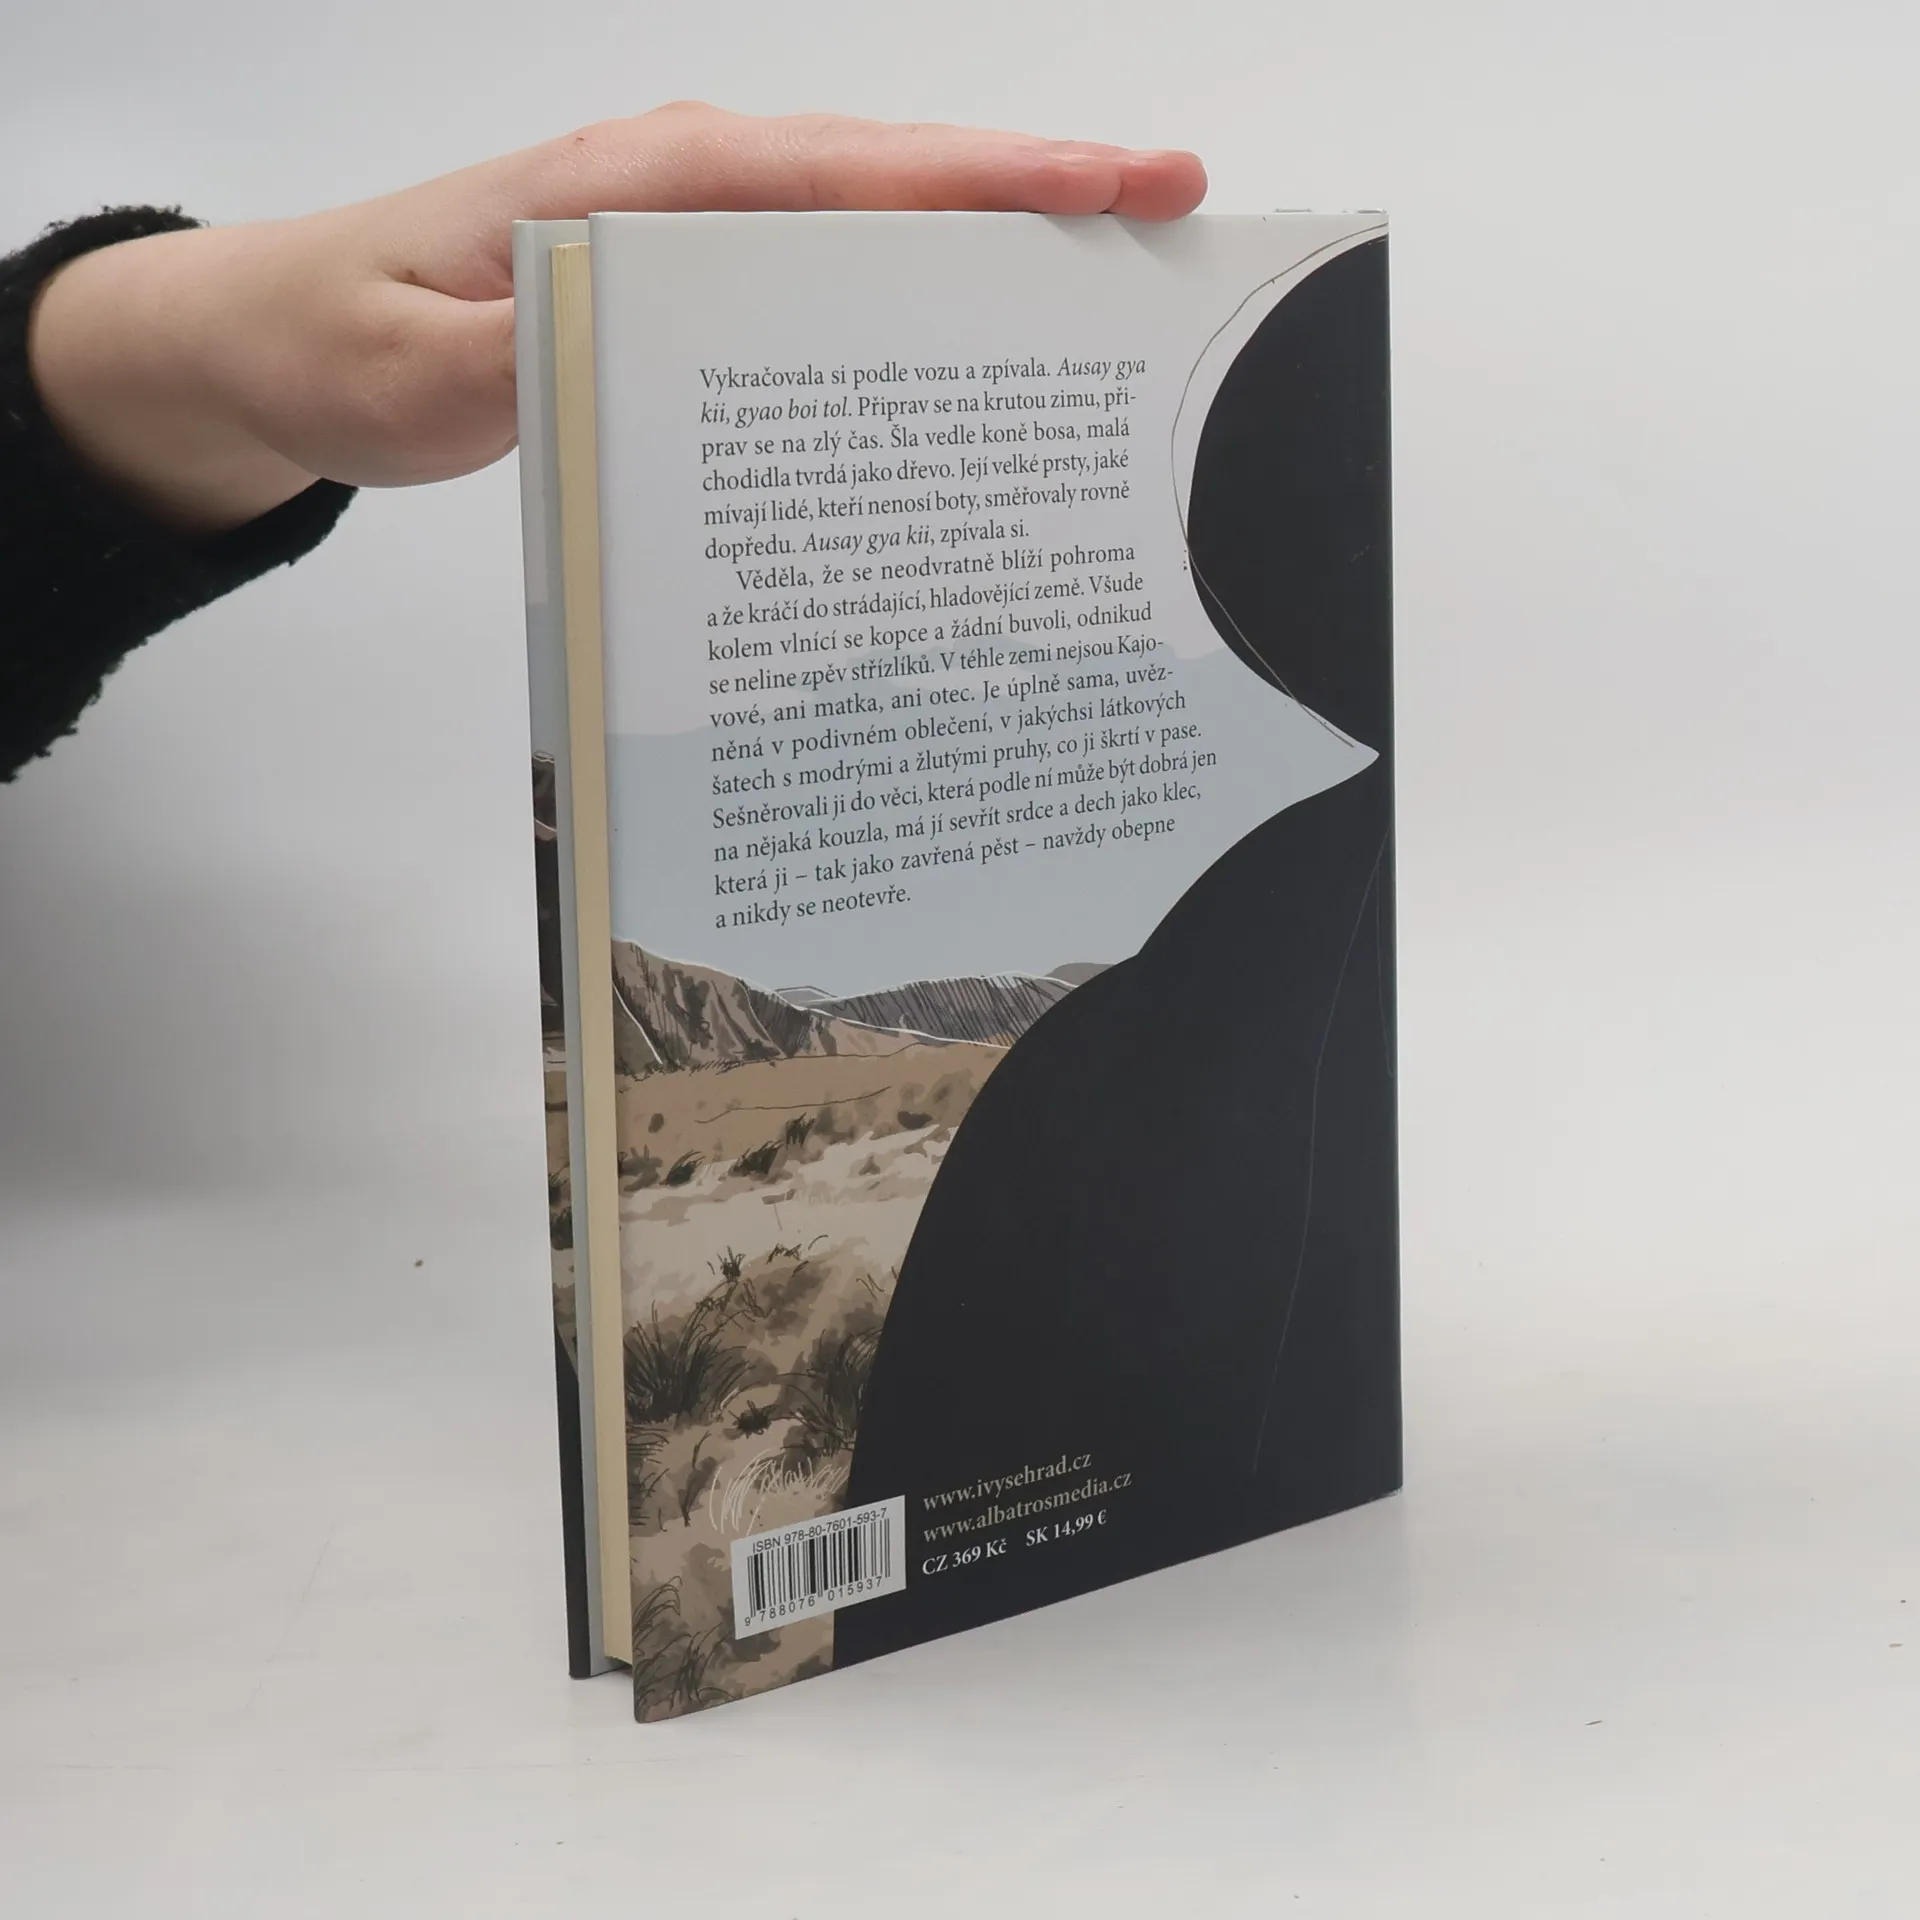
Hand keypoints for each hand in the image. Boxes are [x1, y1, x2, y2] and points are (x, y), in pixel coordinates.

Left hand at [27, 104, 1206, 533]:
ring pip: (871, 223)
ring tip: (1113, 286)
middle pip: (895, 180)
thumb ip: (533, 363)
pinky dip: (910, 294)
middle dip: (1040, 196)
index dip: (995, 179)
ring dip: (991, 244)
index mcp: (644, 189)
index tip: (1123, 185)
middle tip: (1176, 221)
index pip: (851, 173)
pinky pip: (823, 276)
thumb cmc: (343, 343)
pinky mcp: (684, 282)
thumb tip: (664, 349)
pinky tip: (964, 344)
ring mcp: (689, 231)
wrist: (276, 336)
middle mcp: (683, 189)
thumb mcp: (420, 374)